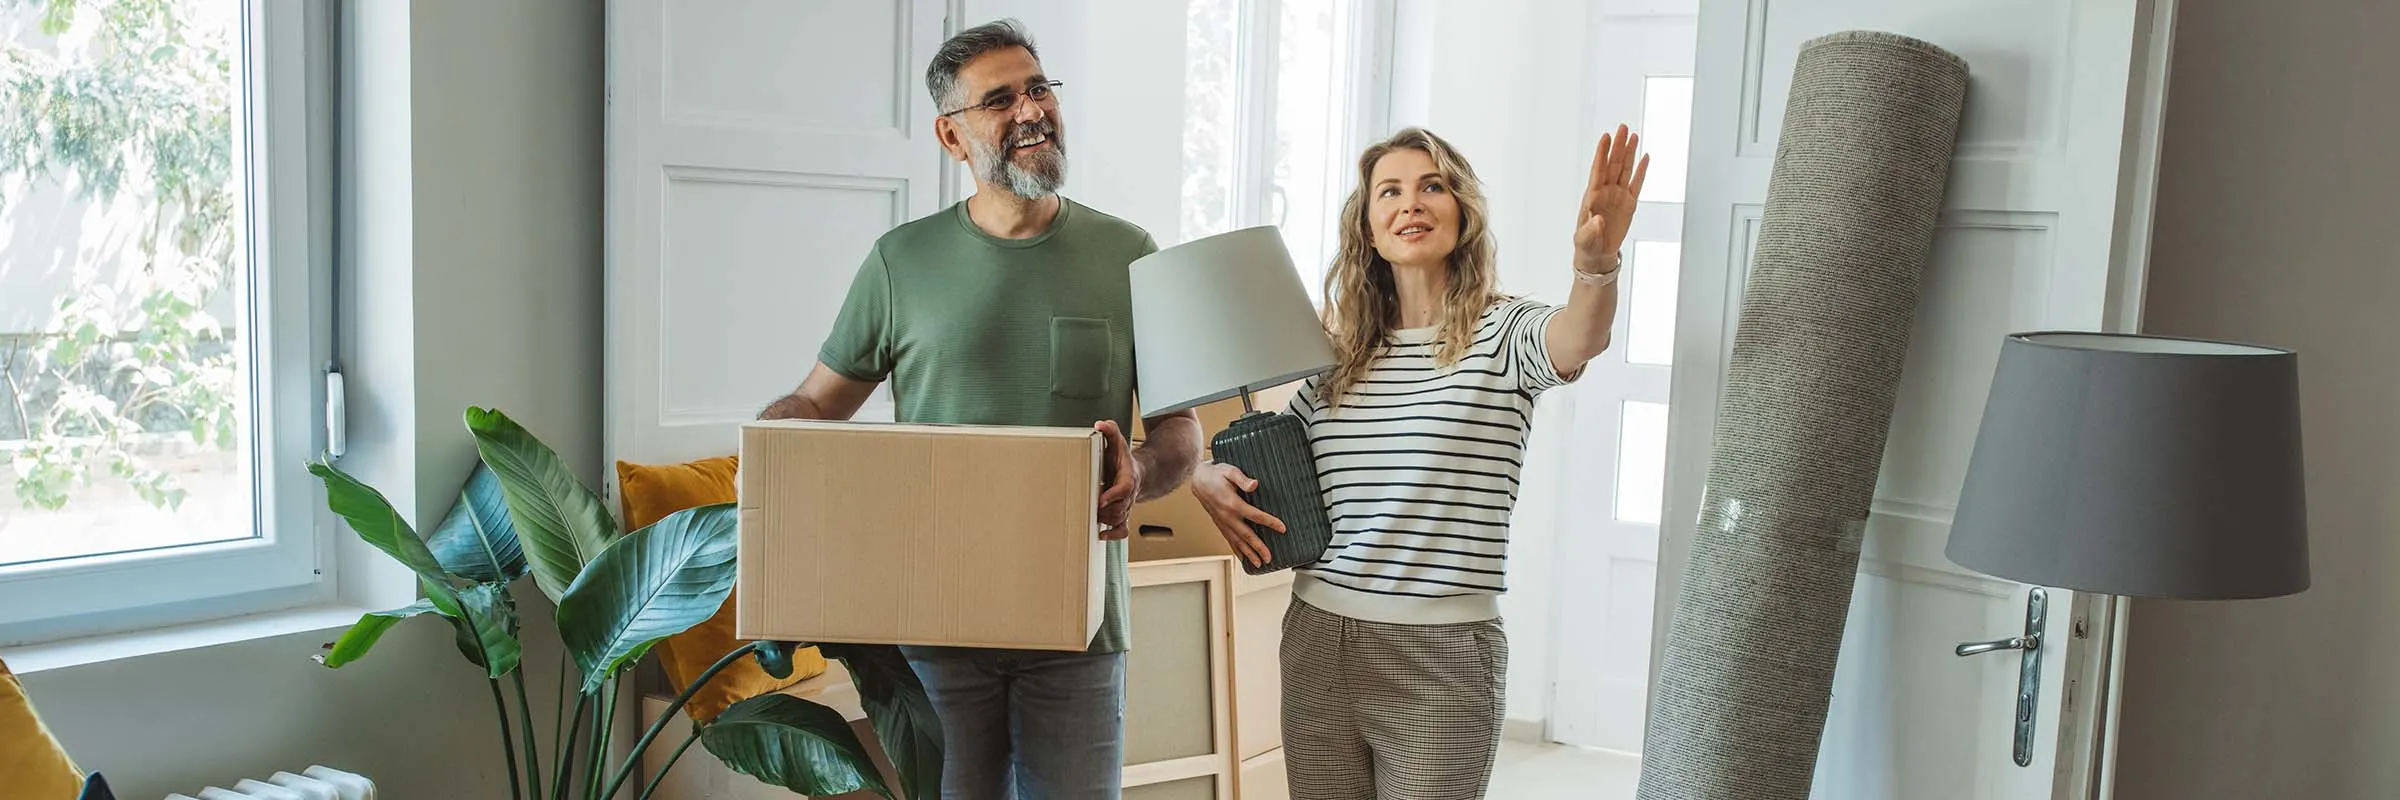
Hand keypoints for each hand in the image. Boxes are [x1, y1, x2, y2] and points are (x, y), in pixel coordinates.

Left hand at [1095, 420, 1140, 540]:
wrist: (1139, 473)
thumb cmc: (1123, 459)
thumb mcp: (1118, 442)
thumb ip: (1110, 431)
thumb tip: (1099, 424)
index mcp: (1129, 477)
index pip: (1124, 489)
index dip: (1113, 495)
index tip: (1100, 500)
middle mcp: (1129, 495)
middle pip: (1120, 509)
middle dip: (1104, 511)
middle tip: (1088, 508)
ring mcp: (1127, 506)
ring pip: (1119, 520)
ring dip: (1105, 521)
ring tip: (1089, 517)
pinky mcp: (1124, 514)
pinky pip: (1123, 530)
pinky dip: (1113, 535)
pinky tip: (1100, 535)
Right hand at [1189, 462, 1286, 568]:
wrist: (1198, 479)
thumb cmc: (1216, 473)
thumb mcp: (1230, 471)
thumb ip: (1242, 479)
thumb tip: (1255, 484)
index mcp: (1232, 503)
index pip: (1255, 515)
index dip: (1270, 522)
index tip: (1282, 528)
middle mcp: (1227, 516)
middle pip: (1246, 535)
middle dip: (1258, 547)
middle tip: (1268, 558)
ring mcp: (1222, 522)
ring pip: (1237, 541)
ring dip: (1248, 553)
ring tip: (1259, 564)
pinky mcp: (1220, 523)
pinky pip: (1229, 539)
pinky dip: (1236, 549)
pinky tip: (1243, 557)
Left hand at [1575, 124, 1649, 274]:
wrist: (1597, 256)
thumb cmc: (1586, 246)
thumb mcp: (1584, 240)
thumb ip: (1590, 230)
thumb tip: (1596, 219)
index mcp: (1592, 196)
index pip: (1598, 169)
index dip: (1602, 153)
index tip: (1605, 137)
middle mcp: (1605, 192)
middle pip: (1613, 164)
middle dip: (1618, 146)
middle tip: (1623, 127)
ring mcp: (1618, 196)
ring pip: (1625, 169)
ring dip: (1629, 153)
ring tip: (1633, 136)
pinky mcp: (1629, 204)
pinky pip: (1636, 184)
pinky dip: (1641, 171)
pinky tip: (1645, 157)